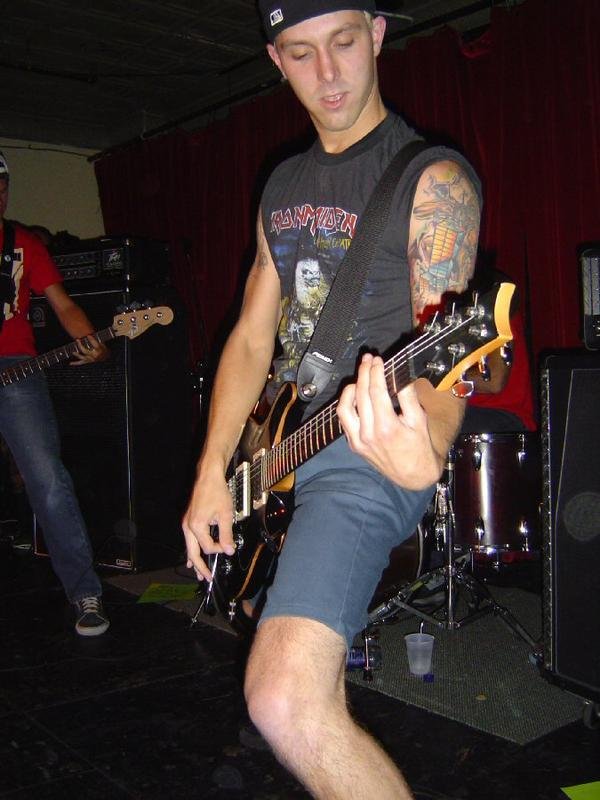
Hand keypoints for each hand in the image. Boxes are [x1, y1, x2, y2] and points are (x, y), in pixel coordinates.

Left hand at [70, 336, 108, 364]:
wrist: (105, 357)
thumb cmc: (103, 349)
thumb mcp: (102, 344)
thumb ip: (96, 341)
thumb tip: (89, 336)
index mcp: (99, 350)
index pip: (95, 345)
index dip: (92, 340)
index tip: (88, 336)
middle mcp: (94, 355)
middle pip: (85, 351)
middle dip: (80, 345)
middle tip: (77, 340)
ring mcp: (90, 359)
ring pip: (82, 357)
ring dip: (77, 354)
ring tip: (73, 352)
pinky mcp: (87, 361)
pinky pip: (81, 363)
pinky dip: (75, 363)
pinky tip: (70, 363)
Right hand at [181, 465, 235, 581]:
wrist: (209, 477)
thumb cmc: (217, 492)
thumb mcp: (226, 514)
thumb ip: (226, 534)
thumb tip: (229, 550)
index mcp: (196, 526)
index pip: (208, 547)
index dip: (219, 549)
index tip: (228, 546)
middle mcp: (188, 526)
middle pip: (193, 553)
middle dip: (200, 567)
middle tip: (207, 578)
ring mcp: (186, 523)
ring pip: (189, 547)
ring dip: (194, 561)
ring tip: (198, 574)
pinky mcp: (188, 520)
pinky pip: (189, 540)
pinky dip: (192, 550)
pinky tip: (191, 560)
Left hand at [337, 353, 443, 489]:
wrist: (413, 475)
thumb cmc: (419, 448)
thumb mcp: (419, 420)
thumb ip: (408, 396)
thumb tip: (400, 374)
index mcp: (387, 427)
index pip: (376, 391)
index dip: (376, 372)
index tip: (378, 360)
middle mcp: (369, 434)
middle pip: (360, 394)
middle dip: (364, 373)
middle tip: (368, 360)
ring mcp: (359, 441)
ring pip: (345, 407)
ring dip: (351, 388)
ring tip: (360, 377)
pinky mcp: (354, 445)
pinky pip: (344, 420)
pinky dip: (348, 404)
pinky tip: (356, 395)